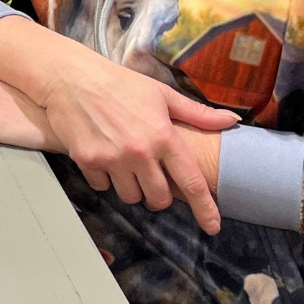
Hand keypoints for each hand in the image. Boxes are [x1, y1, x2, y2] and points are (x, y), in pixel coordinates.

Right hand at [25, 47, 235, 232]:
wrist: (71, 77)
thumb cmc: (120, 83)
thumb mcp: (161, 94)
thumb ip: (197, 113)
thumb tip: (231, 121)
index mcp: (164, 136)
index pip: (191, 182)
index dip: (205, 209)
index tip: (213, 227)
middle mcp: (140, 152)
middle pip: (159, 199)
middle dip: (159, 196)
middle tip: (152, 179)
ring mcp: (112, 158)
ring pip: (130, 197)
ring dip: (132, 188)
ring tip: (126, 166)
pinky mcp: (87, 161)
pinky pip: (102, 186)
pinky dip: (105, 179)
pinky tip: (103, 158)